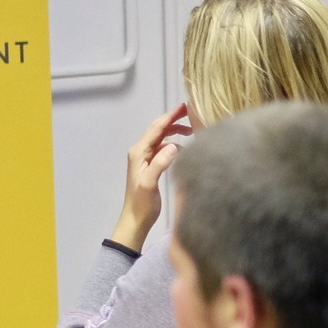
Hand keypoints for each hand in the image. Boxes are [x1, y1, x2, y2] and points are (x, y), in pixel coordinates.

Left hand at [111, 104, 190, 249]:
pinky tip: (184, 148)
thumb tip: (173, 146)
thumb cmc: (141, 203)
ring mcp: (146, 159)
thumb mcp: (149, 183)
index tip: (184, 107)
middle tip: (192, 114)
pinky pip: (163, 149)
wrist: (135, 220)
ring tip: (192, 130)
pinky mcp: (151, 166)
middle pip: (158, 130)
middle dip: (173, 120)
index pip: (156, 129)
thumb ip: (159, 164)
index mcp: (139, 152)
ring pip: (161, 138)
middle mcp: (141, 152)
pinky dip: (174, 143)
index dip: (170, 116)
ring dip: (174, 132)